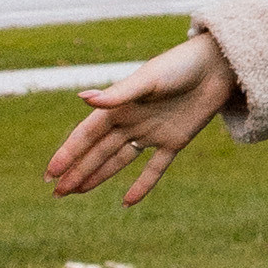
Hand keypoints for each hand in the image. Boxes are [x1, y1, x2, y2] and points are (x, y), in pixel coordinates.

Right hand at [46, 31, 237, 207]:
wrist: (217, 66)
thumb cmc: (179, 66)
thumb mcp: (147, 80)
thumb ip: (118, 94)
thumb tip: (82, 98)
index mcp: (119, 106)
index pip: (87, 135)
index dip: (68, 154)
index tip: (50, 173)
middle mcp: (131, 121)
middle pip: (98, 151)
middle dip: (77, 171)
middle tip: (57, 192)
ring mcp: (152, 133)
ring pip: (119, 160)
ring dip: (98, 176)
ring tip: (77, 192)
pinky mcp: (175, 141)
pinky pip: (155, 168)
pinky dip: (142, 185)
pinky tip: (127, 202)